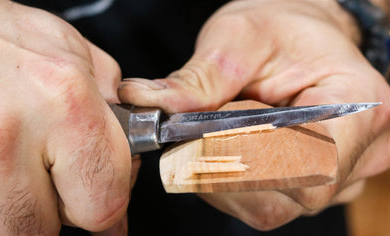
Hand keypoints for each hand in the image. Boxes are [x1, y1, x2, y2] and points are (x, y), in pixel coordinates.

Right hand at [0, 0, 130, 233]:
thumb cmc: (14, 37)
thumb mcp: (81, 60)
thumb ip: (112, 114)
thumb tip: (124, 169)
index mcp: (68, 105)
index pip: (102, 203)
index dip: (108, 208)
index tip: (104, 202)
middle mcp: (12, 134)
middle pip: (43, 229)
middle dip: (62, 211)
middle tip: (62, 181)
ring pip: (7, 227)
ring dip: (24, 208)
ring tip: (29, 167)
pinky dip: (0, 197)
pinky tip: (6, 166)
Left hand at [119, 0, 389, 229]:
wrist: (299, 38)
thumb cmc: (282, 31)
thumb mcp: (238, 38)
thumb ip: (199, 78)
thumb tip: (149, 103)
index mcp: (357, 105)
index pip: (310, 165)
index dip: (248, 161)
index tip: (200, 140)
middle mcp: (360, 150)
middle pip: (286, 195)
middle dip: (224, 170)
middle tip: (192, 136)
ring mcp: (339, 174)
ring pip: (270, 204)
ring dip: (224, 176)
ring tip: (213, 135)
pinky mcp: (312, 183)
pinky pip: (266, 202)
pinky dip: (232, 181)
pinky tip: (225, 149)